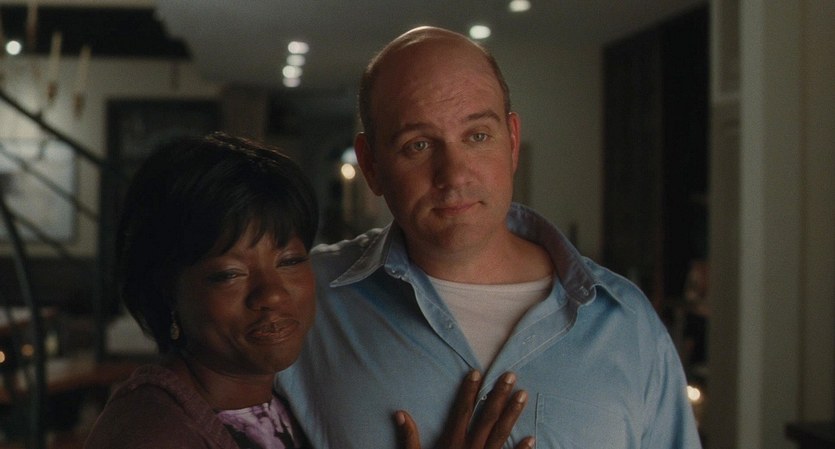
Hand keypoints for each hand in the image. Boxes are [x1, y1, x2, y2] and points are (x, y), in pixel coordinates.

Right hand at [394, 371, 533, 448]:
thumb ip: (410, 438)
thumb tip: (400, 413)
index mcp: (452, 443)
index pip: (462, 411)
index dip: (468, 392)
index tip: (476, 373)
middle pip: (487, 417)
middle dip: (498, 395)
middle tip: (511, 375)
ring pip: (501, 433)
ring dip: (513, 414)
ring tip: (523, 395)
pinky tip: (532, 438)